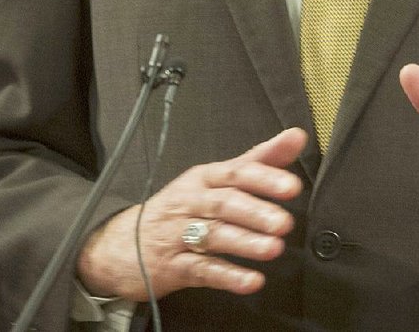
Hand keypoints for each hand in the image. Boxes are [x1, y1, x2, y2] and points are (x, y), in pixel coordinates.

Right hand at [76, 127, 307, 299]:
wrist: (122, 243)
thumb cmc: (181, 207)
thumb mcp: (216, 179)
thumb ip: (259, 160)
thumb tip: (296, 137)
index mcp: (204, 178)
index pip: (235, 172)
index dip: (264, 178)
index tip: (292, 186)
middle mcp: (191, 202)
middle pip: (224, 204)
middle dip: (255, 212)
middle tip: (284, 222)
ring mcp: (179, 235)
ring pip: (213, 236)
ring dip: (245, 242)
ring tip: (274, 249)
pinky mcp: (172, 267)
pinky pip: (201, 270)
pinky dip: (227, 276)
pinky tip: (251, 281)